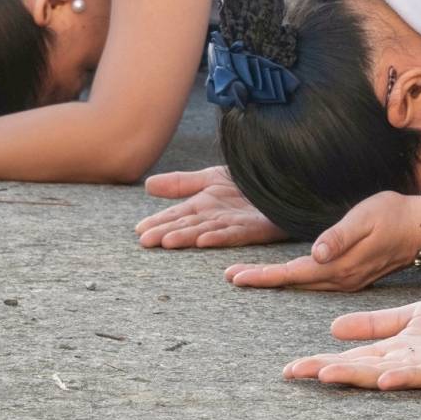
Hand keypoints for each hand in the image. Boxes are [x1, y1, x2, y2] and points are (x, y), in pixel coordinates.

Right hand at [135, 165, 285, 249]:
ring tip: (168, 241)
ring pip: (208, 231)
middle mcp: (217, 218)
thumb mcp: (211, 178)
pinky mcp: (259, 227)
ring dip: (188, 237)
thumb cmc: (247, 180)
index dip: (158, 222)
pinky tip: (204, 239)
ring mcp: (237, 224)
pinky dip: (220, 237)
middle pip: (188, 225)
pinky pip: (237, 233)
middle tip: (146, 242)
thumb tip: (147, 185)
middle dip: (167, 233)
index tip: (139, 231)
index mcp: (205, 207)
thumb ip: (182, 184)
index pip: (177, 215)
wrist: (282, 177)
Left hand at [225, 190, 420, 290]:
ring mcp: (348, 280)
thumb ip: (340, 237)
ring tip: (249, 277)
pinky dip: (296, 280)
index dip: (263, 275)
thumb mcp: (366, 218)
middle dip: (262, 280)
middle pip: (293, 282)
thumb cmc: (395, 215)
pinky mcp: (353, 276)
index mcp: (340, 266)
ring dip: (277, 281)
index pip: (292, 273)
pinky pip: (316, 282)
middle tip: (230, 276)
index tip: (235, 276)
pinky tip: (286, 277)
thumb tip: (316, 253)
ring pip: (303, 284)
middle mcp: (341, 279)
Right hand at [283, 296, 420, 389]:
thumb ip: (375, 323)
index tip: (289, 367)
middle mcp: (403, 363)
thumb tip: (333, 327)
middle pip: (358, 368)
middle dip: (326, 370)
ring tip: (325, 375)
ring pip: (383, 374)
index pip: (350, 357)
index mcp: (393, 349)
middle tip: (293, 373)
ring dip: (355, 377)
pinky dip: (402, 377)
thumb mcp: (410, 317)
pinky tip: (384, 377)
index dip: (320, 361)